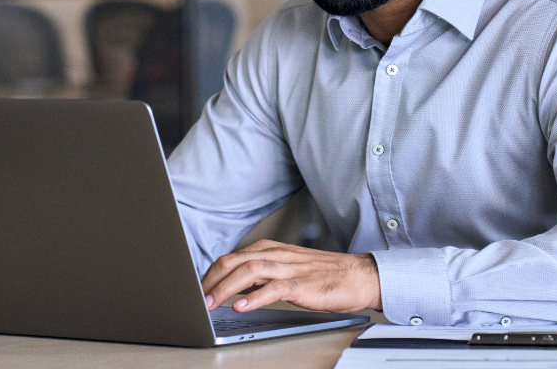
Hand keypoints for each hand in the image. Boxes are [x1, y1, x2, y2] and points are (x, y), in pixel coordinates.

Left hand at [201, 239, 382, 313]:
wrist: (359, 275)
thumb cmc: (324, 275)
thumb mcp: (286, 269)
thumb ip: (261, 274)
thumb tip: (233, 287)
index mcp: (270, 249)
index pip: (230, 258)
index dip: (209, 274)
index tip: (196, 290)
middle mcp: (276, 255)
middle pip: (233, 262)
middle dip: (210, 281)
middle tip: (196, 299)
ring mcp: (289, 268)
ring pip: (248, 272)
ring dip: (225, 289)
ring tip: (210, 304)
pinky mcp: (302, 284)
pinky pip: (274, 288)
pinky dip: (254, 297)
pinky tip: (241, 306)